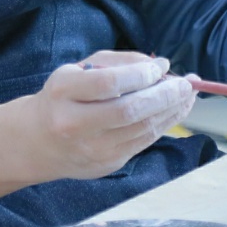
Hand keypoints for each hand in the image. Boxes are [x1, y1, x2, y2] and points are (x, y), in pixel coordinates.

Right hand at [19, 50, 195, 181]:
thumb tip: (161, 66)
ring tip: (188, 95)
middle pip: (128, 110)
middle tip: (187, 83)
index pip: (109, 83)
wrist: (38, 141)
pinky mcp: (106, 163)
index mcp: (62, 91)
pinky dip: (164, 125)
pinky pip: (143, 142)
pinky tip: (176, 111)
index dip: (141, 74)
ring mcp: (90, 148)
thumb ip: (119, 63)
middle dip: (164, 95)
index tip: (162, 65)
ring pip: (141, 129)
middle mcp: (73, 123)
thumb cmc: (65, 97)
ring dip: (171, 111)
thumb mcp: (80, 69)